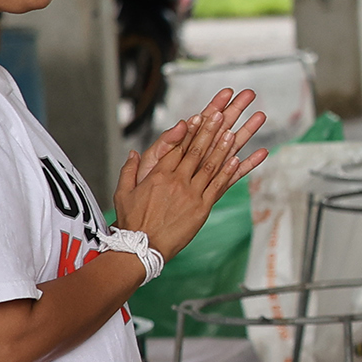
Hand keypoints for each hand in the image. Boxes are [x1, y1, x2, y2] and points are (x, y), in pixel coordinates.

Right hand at [114, 87, 268, 257]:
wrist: (141, 247)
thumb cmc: (132, 221)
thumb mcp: (123, 193)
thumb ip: (129, 170)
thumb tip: (133, 152)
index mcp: (158, 175)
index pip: (177, 147)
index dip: (190, 131)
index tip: (199, 116)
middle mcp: (176, 181)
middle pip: (196, 151)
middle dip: (210, 131)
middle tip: (222, 113)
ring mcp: (190, 194)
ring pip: (210, 165)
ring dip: (223, 147)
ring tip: (233, 130)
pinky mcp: (202, 208)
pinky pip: (218, 186)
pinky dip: (229, 172)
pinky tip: (238, 158)